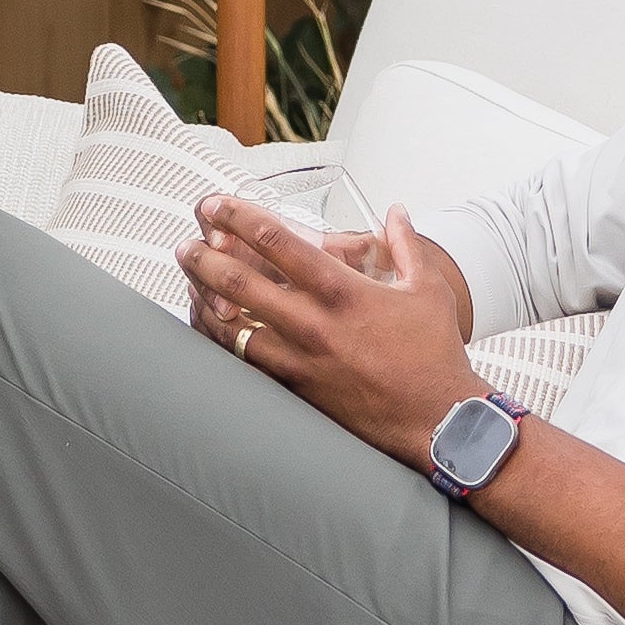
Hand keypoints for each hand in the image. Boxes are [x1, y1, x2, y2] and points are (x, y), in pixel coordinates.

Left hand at [178, 197, 478, 468]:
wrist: (437, 419)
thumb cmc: (435, 353)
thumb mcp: (428, 289)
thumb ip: (406, 243)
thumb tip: (396, 210)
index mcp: (342, 290)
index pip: (277, 241)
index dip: (238, 217)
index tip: (215, 205)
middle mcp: (313, 323)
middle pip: (239, 282)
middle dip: (204, 257)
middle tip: (186, 244)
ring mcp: (299, 360)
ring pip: (232, 326)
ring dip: (203, 298)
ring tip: (189, 280)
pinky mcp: (295, 389)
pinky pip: (243, 362)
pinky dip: (220, 340)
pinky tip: (208, 325)